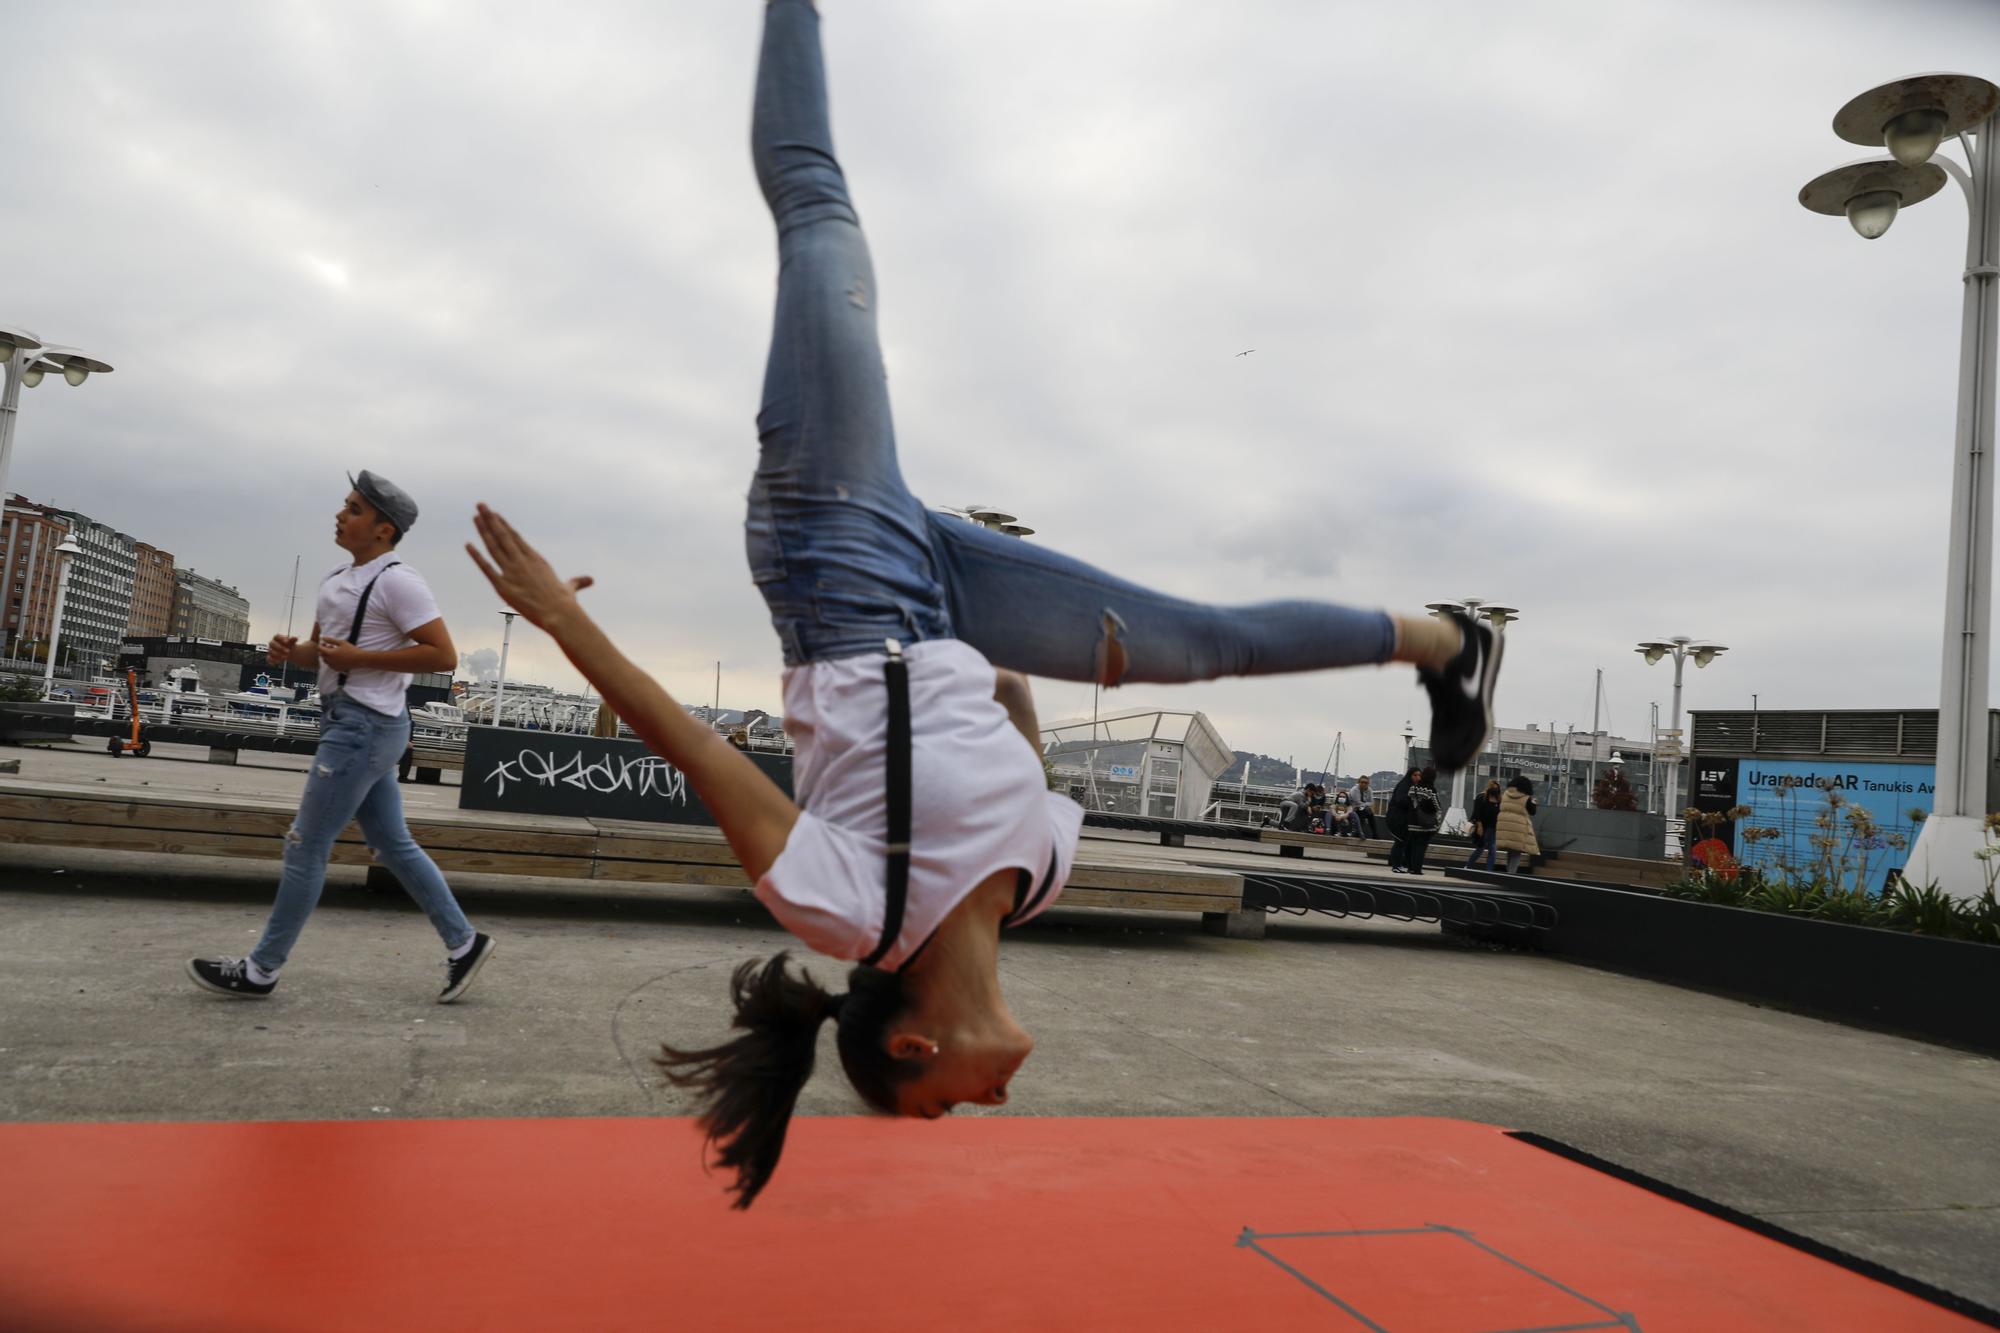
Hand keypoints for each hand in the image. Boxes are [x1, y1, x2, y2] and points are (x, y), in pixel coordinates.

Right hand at [268, 634, 299, 665]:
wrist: (288, 651)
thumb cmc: (289, 645)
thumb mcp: (292, 642)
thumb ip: (293, 639)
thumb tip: (296, 638)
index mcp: (277, 638)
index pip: (276, 636)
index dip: (281, 638)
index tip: (287, 642)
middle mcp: (272, 643)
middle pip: (272, 644)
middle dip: (280, 648)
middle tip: (288, 651)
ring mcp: (270, 650)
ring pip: (271, 651)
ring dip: (278, 655)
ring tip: (286, 657)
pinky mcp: (270, 657)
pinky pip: (269, 659)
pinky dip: (273, 661)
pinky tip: (279, 662)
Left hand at [317, 637, 361, 670]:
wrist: (359, 659)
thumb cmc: (351, 649)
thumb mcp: (341, 642)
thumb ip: (330, 640)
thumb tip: (322, 638)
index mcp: (330, 653)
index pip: (319, 649)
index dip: (321, 645)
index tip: (326, 643)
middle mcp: (330, 661)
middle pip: (321, 655)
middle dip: (324, 650)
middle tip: (331, 647)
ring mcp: (333, 666)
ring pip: (325, 660)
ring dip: (327, 656)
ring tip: (335, 652)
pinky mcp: (336, 669)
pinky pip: (330, 665)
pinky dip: (331, 661)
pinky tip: (338, 658)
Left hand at [467, 503, 594, 632]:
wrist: (559, 614)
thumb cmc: (566, 602)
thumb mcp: (570, 588)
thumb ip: (577, 581)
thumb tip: (590, 580)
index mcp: (536, 560)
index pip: (516, 538)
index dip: (504, 525)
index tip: (495, 515)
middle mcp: (522, 561)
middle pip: (503, 536)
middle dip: (490, 519)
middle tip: (481, 505)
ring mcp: (512, 572)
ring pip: (494, 546)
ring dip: (483, 531)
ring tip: (475, 517)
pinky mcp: (503, 586)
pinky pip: (487, 568)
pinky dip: (477, 556)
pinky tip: (468, 544)